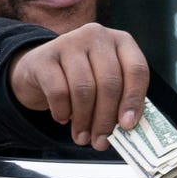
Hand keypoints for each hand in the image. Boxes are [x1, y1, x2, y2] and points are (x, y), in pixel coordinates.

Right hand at [8, 24, 151, 150]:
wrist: (40, 69)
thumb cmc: (80, 79)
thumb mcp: (105, 83)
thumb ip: (120, 100)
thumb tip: (127, 129)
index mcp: (120, 41)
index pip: (136, 70)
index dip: (134, 100)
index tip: (128, 126)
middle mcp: (97, 35)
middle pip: (110, 83)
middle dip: (106, 118)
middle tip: (101, 141)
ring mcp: (69, 42)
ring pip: (84, 89)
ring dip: (84, 120)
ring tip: (82, 137)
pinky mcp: (45, 56)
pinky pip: (58, 92)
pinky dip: (62, 111)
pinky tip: (62, 118)